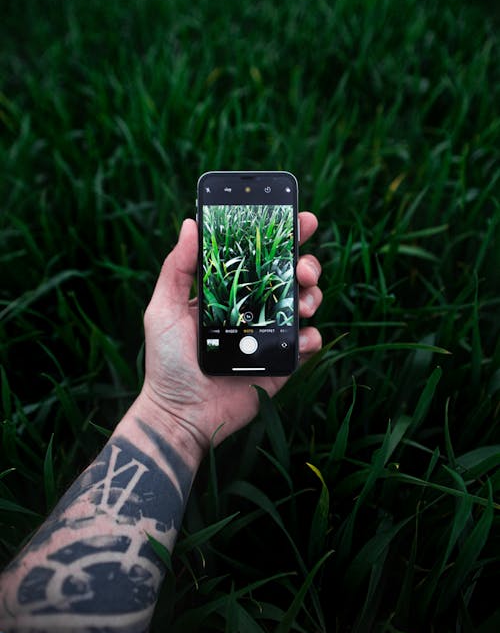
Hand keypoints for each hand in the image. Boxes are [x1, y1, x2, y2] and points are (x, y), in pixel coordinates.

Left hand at [140, 214, 321, 453]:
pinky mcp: (282, 362)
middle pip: (292, 275)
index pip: (261, 256)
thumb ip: (177, 268)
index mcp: (230, 291)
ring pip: (306, 303)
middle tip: (303, 267)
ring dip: (312, 295)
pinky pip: (308, 343)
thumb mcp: (164, 308)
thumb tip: (191, 223)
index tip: (300, 219)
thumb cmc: (167, 361)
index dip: (284, 235)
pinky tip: (301, 337)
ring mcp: (270, 334)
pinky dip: (311, 337)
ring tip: (302, 303)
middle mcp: (254, 308)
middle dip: (307, 263)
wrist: (180, 413)